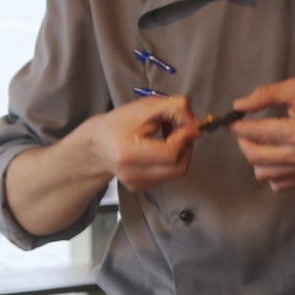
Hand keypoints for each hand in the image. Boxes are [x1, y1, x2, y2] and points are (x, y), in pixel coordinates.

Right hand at [71, 95, 199, 191]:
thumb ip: (175, 109)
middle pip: (178, 167)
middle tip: (180, 128)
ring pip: (177, 171)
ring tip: (168, 134)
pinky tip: (162, 146)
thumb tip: (197, 125)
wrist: (98, 144)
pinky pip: (170, 174)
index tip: (187, 123)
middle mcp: (132, 175)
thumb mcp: (145, 107)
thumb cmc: (119, 123)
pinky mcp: (143, 187)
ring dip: (181, 151)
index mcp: (128, 154)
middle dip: (186, 145)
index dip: (185, 138)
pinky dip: (173, 159)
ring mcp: (137, 184)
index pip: (170, 154)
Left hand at [230, 78, 294, 190]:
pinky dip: (270, 173)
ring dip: (255, 158)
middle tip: (244, 131)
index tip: (231, 120)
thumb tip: (239, 105)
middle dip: (242, 142)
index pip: (255, 132)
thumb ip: (266, 95)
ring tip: (261, 143)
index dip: (237, 126)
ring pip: (263, 174)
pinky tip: (275, 157)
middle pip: (254, 156)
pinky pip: (278, 185)